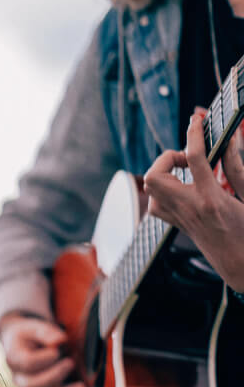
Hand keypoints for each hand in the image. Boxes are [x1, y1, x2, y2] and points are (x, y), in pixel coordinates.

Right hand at [0, 313, 84, 386]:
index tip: (57, 351)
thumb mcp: (34, 327)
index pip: (27, 363)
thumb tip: (60, 340)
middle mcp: (18, 376)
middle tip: (70, 363)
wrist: (21, 344)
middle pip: (31, 384)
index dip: (43, 359)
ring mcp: (28, 386)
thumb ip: (46, 332)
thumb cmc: (29, 334)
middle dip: (53, 377)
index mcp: (14, 358)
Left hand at [145, 108, 243, 291]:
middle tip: (188, 158)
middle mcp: (189, 209)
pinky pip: (156, 203)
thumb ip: (238, 168)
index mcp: (212, 200)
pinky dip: (164, 191)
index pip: (194, 158)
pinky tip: (183, 189)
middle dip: (166, 158)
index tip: (196, 120)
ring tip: (187, 172)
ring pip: (151, 189)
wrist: (242, 266)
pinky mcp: (176, 225)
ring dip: (164, 173)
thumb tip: (230, 139)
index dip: (194, 134)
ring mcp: (179, 218)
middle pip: (155, 175)